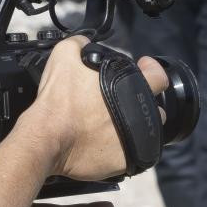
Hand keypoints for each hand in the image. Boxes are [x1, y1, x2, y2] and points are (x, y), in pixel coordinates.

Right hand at [21, 36, 169, 182]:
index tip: (143, 68)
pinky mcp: (124, 162)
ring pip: (145, 132)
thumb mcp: (65, 55)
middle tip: (121, 102)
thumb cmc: (58, 99)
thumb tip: (85, 44)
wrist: (47, 136)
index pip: (159, 76)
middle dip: (142, 102)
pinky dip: (119, 147)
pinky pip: (129, 153)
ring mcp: (134, 141)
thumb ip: (81, 44)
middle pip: (154, 107)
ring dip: (133, 126)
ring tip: (109, 124)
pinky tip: (103, 141)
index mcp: (132, 87)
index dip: (151, 69)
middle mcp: (139, 116)